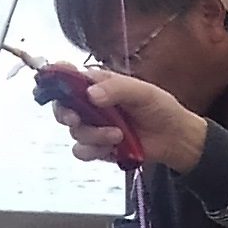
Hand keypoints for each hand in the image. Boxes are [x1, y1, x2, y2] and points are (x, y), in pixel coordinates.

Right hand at [45, 68, 206, 174]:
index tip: (53, 83)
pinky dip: (95, 151)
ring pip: (74, 132)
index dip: (55, 77)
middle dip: (65, 113)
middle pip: (62, 107)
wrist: (173, 138)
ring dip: (93, 135)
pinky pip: (82, 151)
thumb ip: (116, 88)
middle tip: (76, 119)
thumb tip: (90, 95)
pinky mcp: (98, 147)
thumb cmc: (160, 108)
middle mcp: (90, 104)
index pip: (68, 76)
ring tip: (118, 135)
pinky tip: (113, 148)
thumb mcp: (142, 91)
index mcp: (98, 84)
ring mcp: (93, 126)